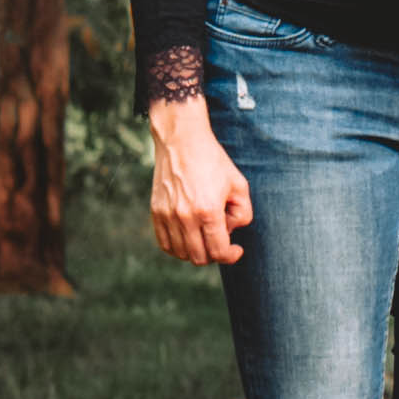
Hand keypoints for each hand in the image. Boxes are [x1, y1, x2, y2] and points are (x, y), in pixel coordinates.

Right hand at [149, 98, 251, 265]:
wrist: (182, 141)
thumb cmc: (213, 162)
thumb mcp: (239, 185)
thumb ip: (243, 214)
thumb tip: (230, 232)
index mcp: (208, 211)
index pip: (218, 251)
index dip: (231, 256)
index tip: (237, 250)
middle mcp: (184, 217)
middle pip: (199, 257)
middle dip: (215, 254)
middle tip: (222, 239)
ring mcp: (167, 216)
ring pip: (181, 253)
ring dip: (196, 251)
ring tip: (205, 234)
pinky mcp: (155, 212)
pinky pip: (165, 244)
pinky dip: (178, 247)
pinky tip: (189, 237)